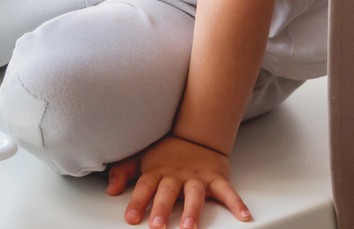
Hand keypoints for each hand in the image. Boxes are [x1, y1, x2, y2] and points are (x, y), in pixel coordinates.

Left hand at [106, 136, 250, 228]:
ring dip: (192, 211)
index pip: (144, 188)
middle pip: (167, 193)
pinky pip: (227, 191)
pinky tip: (244, 217)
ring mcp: (197, 177)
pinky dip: (237, 203)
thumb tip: (110, 190)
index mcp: (156, 171)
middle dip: (161, 209)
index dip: (136, 202)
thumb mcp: (140, 158)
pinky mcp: (216, 178)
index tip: (130, 219)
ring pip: (195, 194)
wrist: (195, 134)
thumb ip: (123, 172)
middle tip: (156, 227)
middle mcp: (176, 175)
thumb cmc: (165, 152)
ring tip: (188, 227)